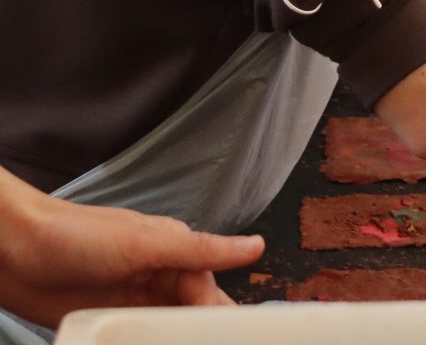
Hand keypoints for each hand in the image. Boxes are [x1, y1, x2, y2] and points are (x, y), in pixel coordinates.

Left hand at [0, 179, 262, 327]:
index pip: (208, 295)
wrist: (13, 251)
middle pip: (191, 315)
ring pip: (166, 330)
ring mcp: (133, 303)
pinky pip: (136, 338)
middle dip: (200, 332)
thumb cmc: (78, 236)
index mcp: (176, 254)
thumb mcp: (147, 243)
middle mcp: (158, 279)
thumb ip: (203, 250)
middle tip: (202, 341)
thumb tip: (257, 246)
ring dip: (173, 337)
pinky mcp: (107, 323)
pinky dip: (145, 343)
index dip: (217, 320)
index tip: (234, 338)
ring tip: (177, 344)